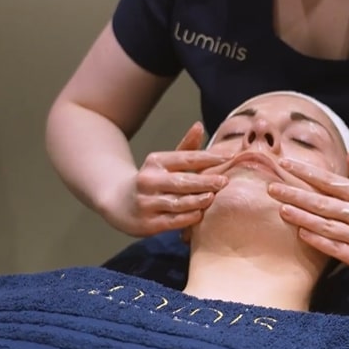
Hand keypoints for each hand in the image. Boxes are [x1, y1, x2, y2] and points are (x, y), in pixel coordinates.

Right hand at [103, 122, 230, 236]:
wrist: (119, 203)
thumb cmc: (153, 180)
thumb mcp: (165, 162)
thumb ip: (186, 148)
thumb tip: (199, 126)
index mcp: (156, 161)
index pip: (186, 158)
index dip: (208, 157)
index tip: (229, 157)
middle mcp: (149, 181)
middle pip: (182, 181)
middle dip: (204, 181)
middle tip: (224, 181)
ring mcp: (147, 203)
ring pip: (177, 202)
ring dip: (197, 200)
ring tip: (213, 197)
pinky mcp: (148, 223)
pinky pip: (172, 221)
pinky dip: (187, 218)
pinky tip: (200, 214)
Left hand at [267, 151, 348, 280]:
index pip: (331, 181)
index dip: (307, 172)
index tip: (285, 164)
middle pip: (323, 202)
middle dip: (295, 193)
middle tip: (271, 186)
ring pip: (326, 225)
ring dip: (301, 216)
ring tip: (280, 207)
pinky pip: (335, 248)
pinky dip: (317, 240)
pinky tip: (300, 232)